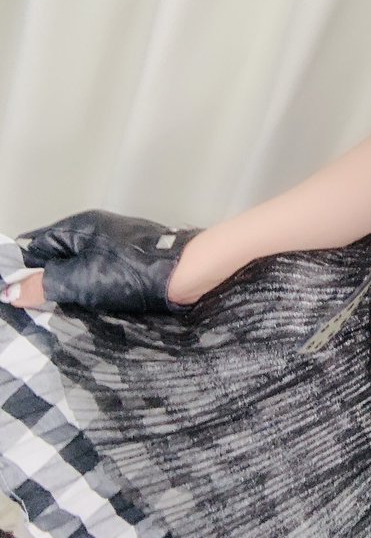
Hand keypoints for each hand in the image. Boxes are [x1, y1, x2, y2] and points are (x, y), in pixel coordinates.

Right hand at [4, 209, 202, 313]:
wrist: (186, 272)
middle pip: (57, 257)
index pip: (35, 245)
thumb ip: (42, 285)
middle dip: (46, 282)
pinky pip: (101, 274)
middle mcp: (96, 230)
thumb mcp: (79, 281)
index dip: (23, 271)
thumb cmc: (132, 273)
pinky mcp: (133, 260)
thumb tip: (9, 292)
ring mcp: (117, 244)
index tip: (16, 296)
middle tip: (36, 309)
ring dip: (70, 288)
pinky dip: (93, 289)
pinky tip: (93, 305)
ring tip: (64, 310)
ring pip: (79, 267)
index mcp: (78, 227)